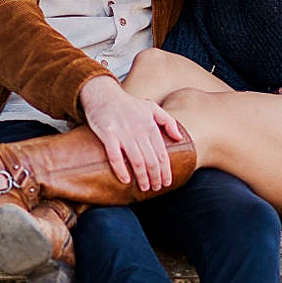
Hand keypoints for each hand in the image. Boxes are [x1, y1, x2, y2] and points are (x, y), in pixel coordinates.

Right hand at [78, 74, 186, 191]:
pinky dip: (121, 170)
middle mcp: (139, 130)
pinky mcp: (107, 134)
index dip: (166, 171)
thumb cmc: (128, 104)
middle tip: (156, 188)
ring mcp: (123, 133)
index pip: (162, 153)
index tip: (167, 183)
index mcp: (150, 125)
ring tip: (144, 188)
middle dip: (156, 177)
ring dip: (142, 177)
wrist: (103, 94)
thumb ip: (168, 121)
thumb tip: (179, 138)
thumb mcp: (152, 107)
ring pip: (137, 161)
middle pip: (151, 160)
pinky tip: (126, 180)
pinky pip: (115, 156)